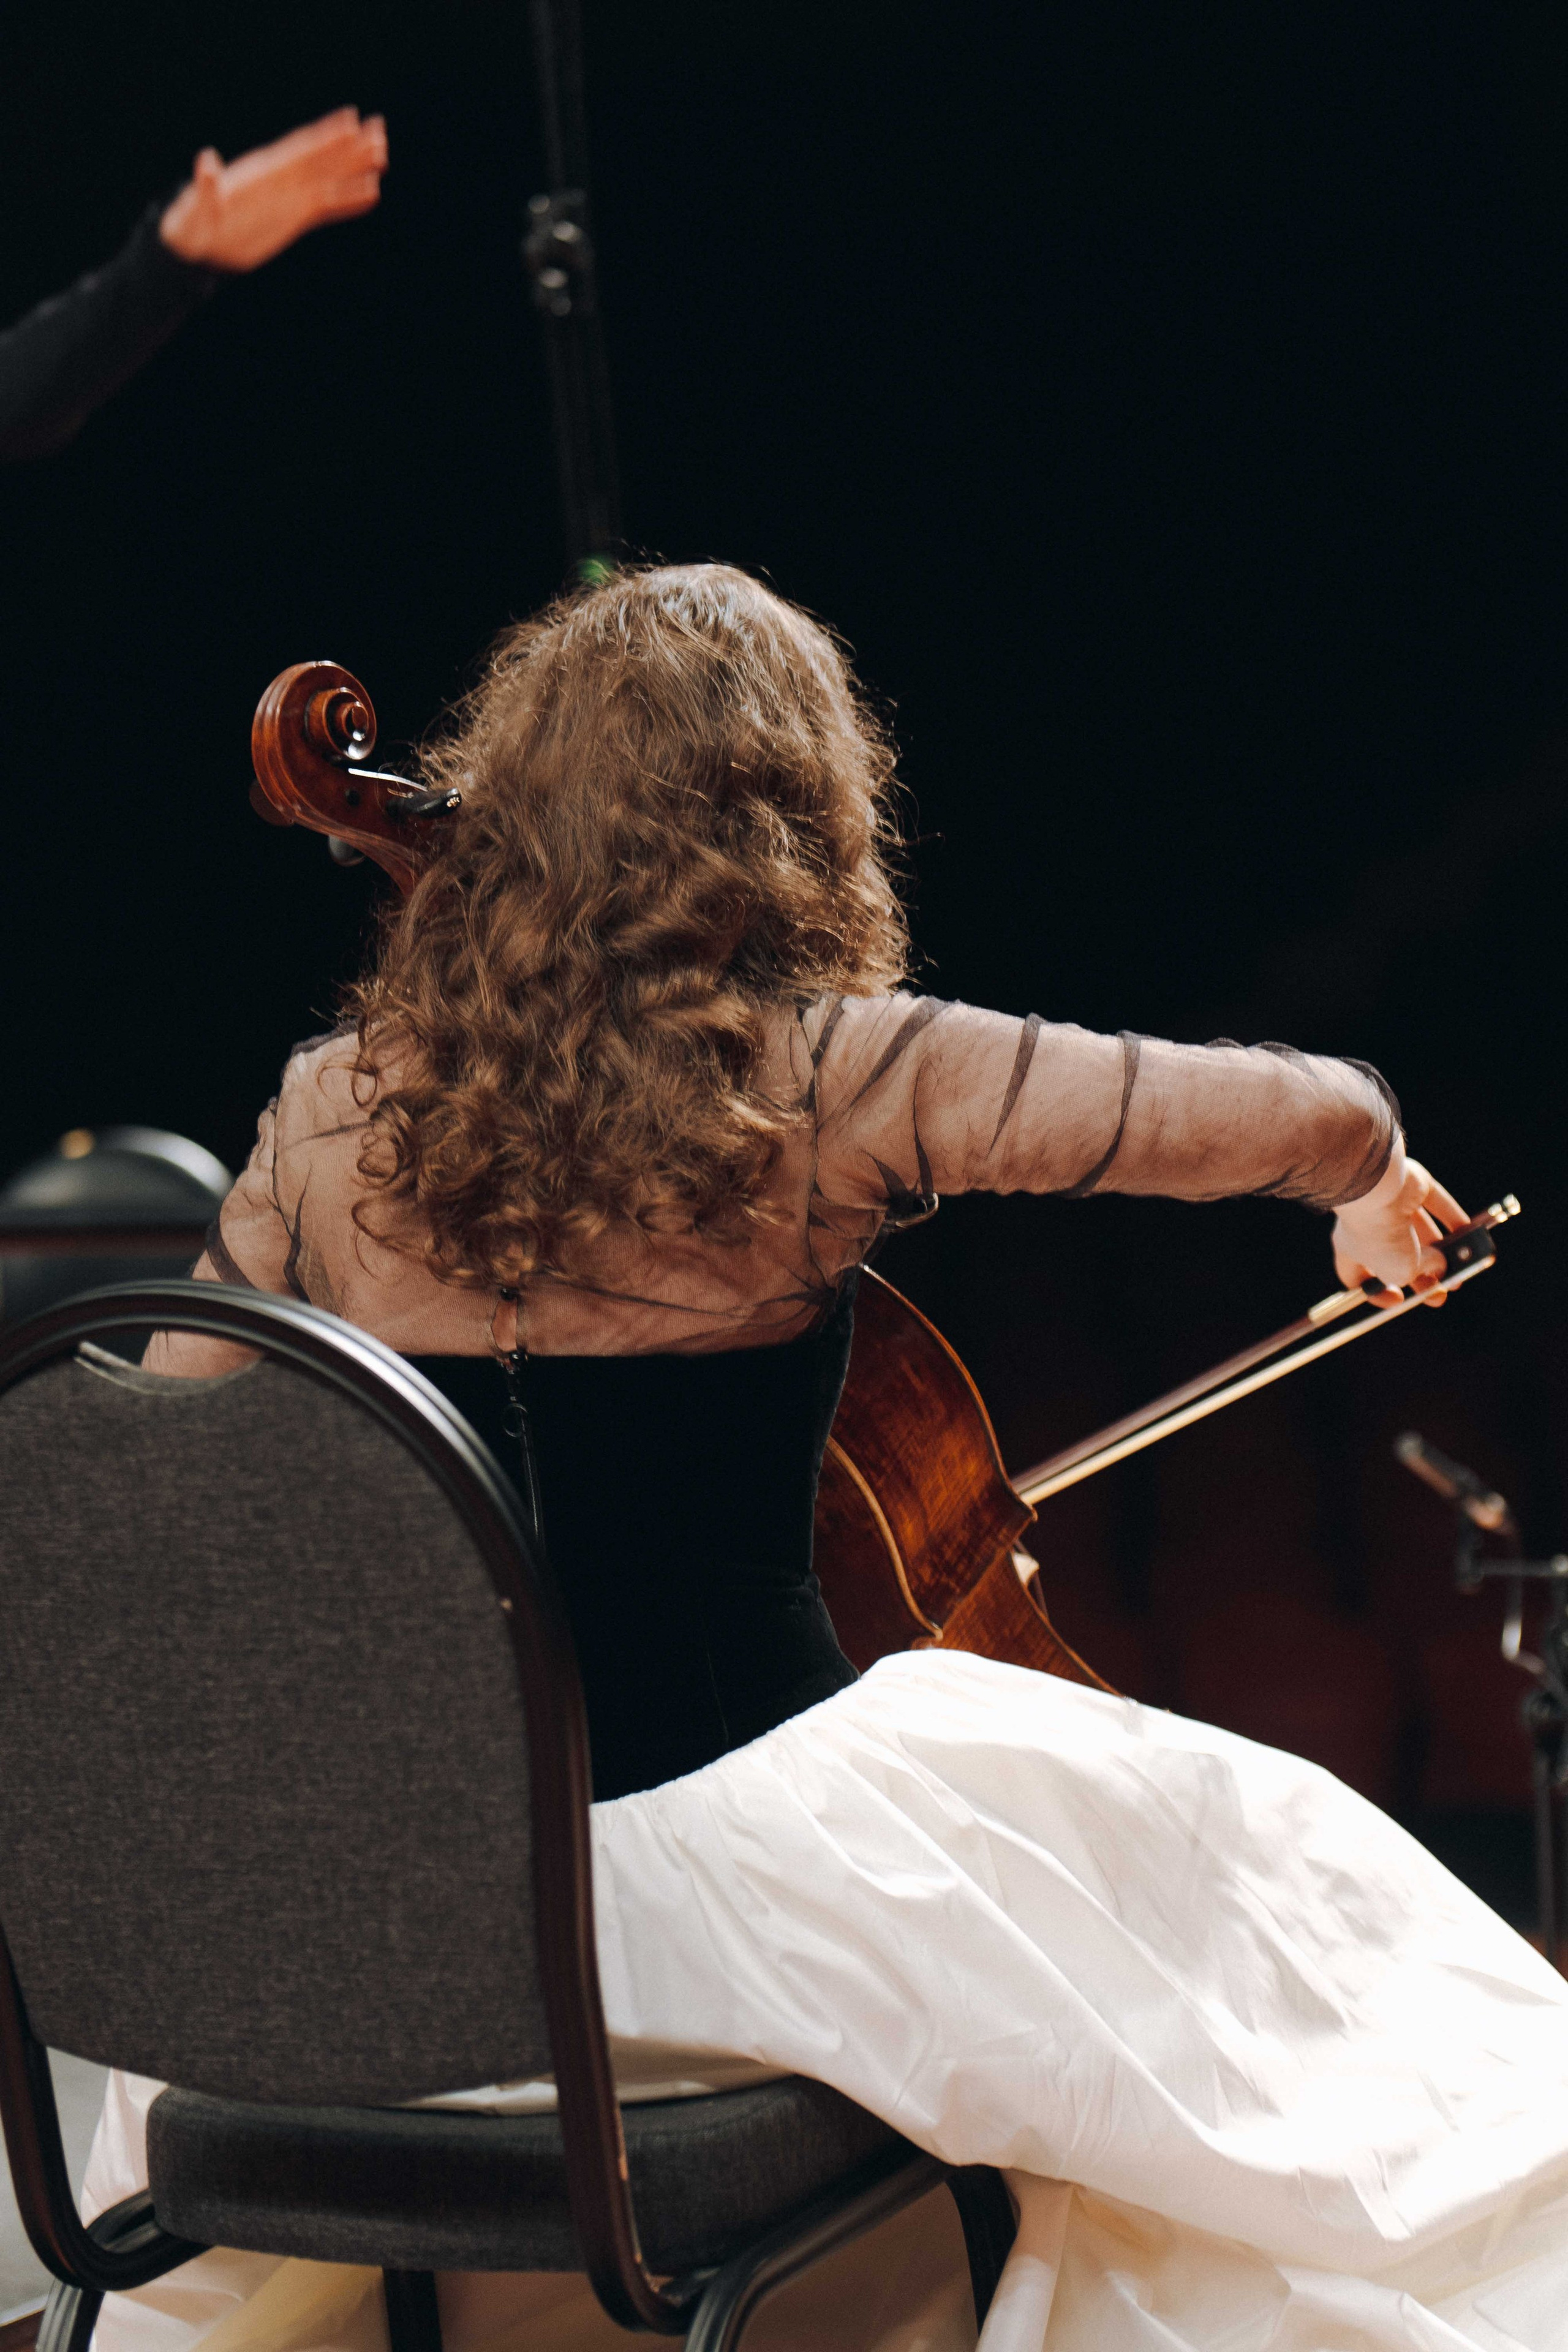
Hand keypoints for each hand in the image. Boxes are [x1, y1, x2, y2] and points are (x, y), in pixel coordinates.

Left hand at [159, 107, 386, 272]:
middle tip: (379, 129)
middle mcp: (280, 180)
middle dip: (349, 146)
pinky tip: (370, 194)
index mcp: (262, 172)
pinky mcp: (294, 217)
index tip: (350, 121)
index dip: (324, 136)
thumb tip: (206, 162)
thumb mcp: (197, 205)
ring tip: (382, 154)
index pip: (299, 150)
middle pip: (321, 159)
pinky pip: (327, 208)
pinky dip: (348, 201)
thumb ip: (205, 186)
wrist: (197, 247)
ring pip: (329, 179)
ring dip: (355, 167)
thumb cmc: (193, 224)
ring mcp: (289, 198)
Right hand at [1331, 1146, 1465, 1307]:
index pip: (1359, 1277)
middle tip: (1442, 1289)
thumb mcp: (1399, 1271)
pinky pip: (1436, 1204)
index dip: (1378, 1292)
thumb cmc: (1378, 1235)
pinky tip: (1470, 1232)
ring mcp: (1391, 1205)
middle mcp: (1369, 1226)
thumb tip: (1439, 1265)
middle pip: (1398, 1255)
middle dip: (1422, 1273)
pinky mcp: (1412, 1187)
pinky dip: (1452, 1218)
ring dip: (1442, 1248)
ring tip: (1464, 1265)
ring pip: (1419, 1229)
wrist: (1377, 1188)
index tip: (1398, 1299)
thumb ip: (1419, 1273)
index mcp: (1352, 1250)